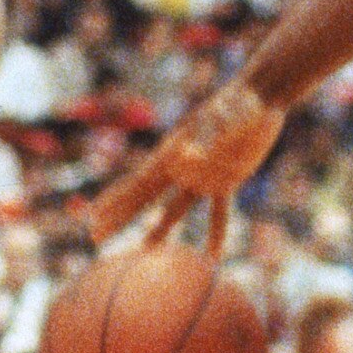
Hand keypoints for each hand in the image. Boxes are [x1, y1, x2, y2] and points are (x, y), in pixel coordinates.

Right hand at [84, 74, 285, 258]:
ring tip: (144, 251)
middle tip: (95, 239)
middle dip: (119, 219)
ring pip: (175, 209)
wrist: (261, 96)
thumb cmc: (239, 103)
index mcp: (171, 154)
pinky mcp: (227, 180)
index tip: (92, 219)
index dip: (112, 203)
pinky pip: (218, 212)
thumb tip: (188, 155)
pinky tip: (214, 256)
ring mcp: (202, 175)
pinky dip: (217, 233)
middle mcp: (180, 167)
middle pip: (143, 199)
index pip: (135, 185)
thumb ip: (207, 136)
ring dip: (160, 231)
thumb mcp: (223, 119)